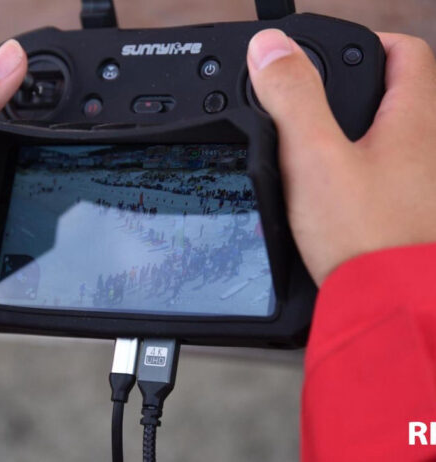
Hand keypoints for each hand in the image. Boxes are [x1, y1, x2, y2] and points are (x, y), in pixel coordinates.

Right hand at [247, 30, 435, 285]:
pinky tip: (330, 191)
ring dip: (355, 132)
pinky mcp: (406, 215)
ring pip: (388, 139)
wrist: (389, 304)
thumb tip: (270, 49)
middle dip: (356, 88)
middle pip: (398, 94)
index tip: (331, 50)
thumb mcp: (315, 158)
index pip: (406, 53)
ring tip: (313, 144)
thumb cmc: (364, 235)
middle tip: (314, 97)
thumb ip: (292, 98)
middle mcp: (427, 150)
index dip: (369, 40)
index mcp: (413, 123)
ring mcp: (420, 185)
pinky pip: (382, 177)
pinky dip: (356, 171)